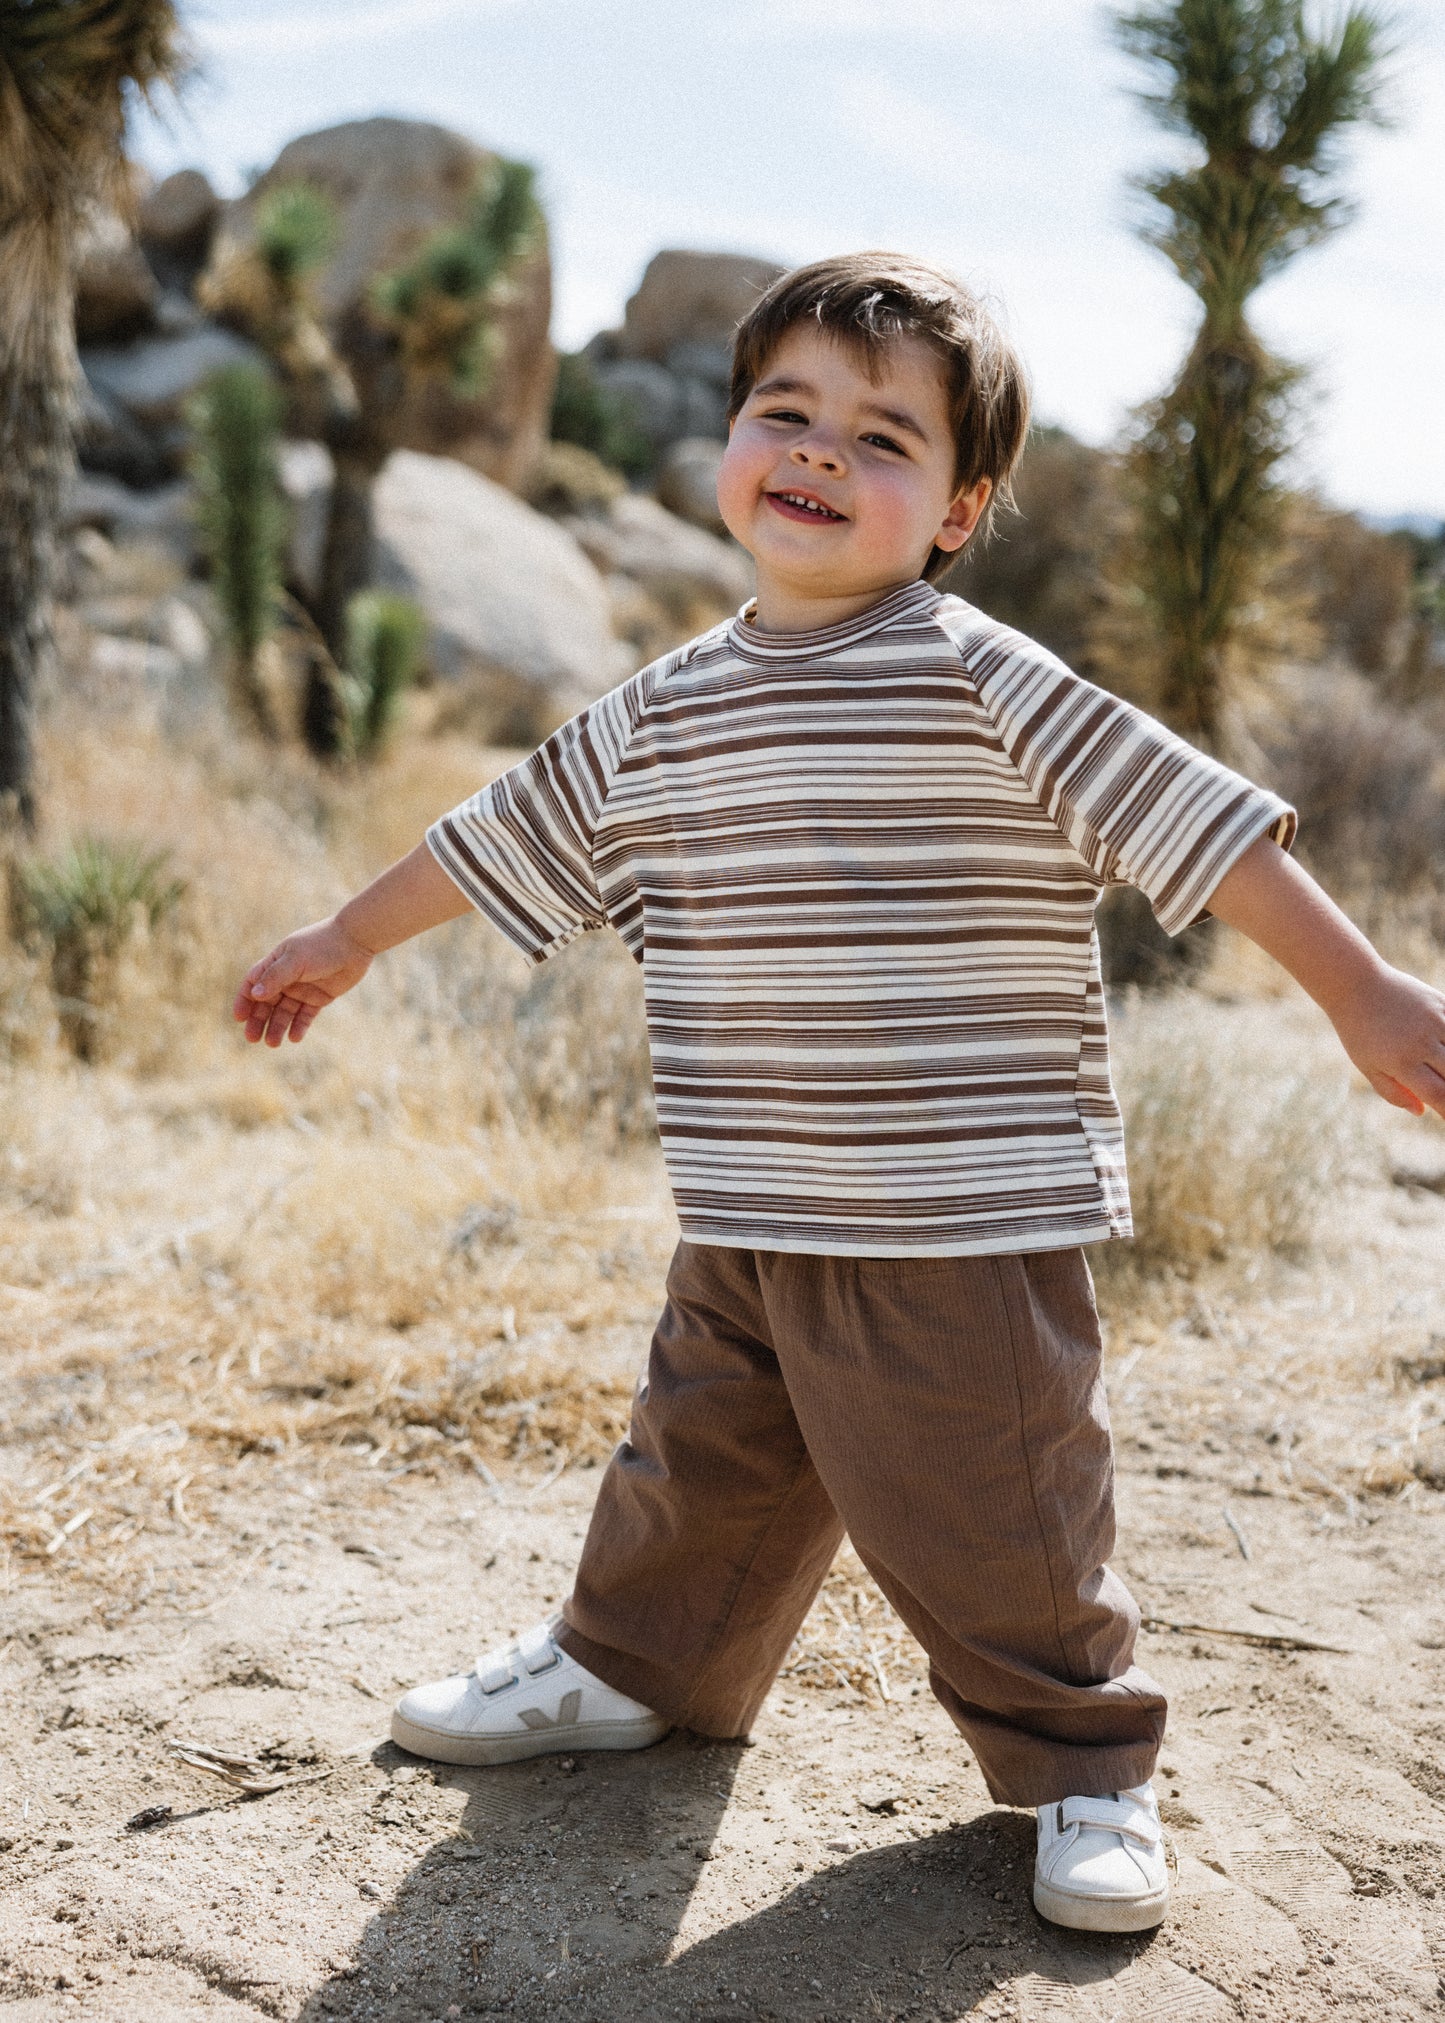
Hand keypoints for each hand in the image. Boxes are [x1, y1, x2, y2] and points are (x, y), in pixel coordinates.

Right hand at [232, 917, 374, 1045]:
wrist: (355, 942)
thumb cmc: (322, 945)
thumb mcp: (295, 960)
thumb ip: (275, 977)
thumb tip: (254, 994)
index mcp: (275, 963)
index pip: (252, 984)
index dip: (244, 1001)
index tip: (239, 1018)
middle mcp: (286, 978)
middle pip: (266, 1003)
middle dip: (258, 1021)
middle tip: (252, 1039)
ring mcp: (302, 988)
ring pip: (284, 1012)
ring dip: (276, 1027)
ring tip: (272, 1043)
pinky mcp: (319, 998)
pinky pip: (305, 1016)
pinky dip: (298, 1026)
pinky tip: (294, 1038)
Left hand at [1329, 965, 1444, 1119]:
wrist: (1356, 985)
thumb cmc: (1359, 1030)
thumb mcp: (1367, 1065)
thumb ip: (1393, 1092)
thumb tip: (1422, 1111)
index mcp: (1402, 1063)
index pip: (1439, 1096)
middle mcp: (1423, 1043)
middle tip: (1444, 1094)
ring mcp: (1435, 1022)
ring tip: (1441, 1070)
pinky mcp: (1441, 1004)